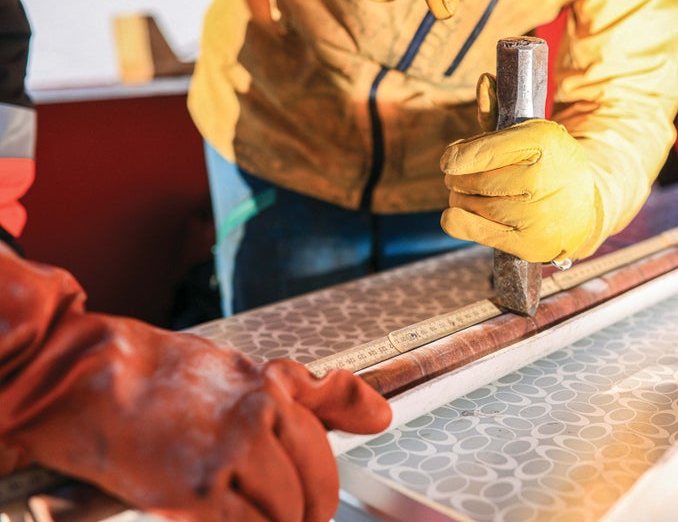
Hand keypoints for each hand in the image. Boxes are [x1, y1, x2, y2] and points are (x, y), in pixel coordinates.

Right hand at [0, 243, 391, 521]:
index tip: (311, 503)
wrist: (93, 381)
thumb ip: (320, 396)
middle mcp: (256, 429)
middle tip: (284, 515)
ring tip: (248, 515)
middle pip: (307, 499)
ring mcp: (224, 465)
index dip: (318, 490)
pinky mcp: (190, 499)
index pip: (322, 460)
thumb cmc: (169, 375)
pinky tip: (221, 516)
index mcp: (274, 396)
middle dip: (301, 515)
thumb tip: (380, 414)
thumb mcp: (254, 373)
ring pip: (278, 520)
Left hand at [440, 74, 606, 262]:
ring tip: (475, 194)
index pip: (478, 151)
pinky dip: (456, 218)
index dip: (456, 156)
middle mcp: (540, 178)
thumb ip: (500, 110)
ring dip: (461, 198)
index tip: (451, 159)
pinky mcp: (527, 243)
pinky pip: (465, 227)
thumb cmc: (547, 164)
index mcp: (543, 140)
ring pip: (464, 203)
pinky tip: (467, 212)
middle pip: (467, 179)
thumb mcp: (530, 133)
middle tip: (467, 177)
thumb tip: (484, 81)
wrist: (584, 208)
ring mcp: (535, 215)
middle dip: (459, 177)